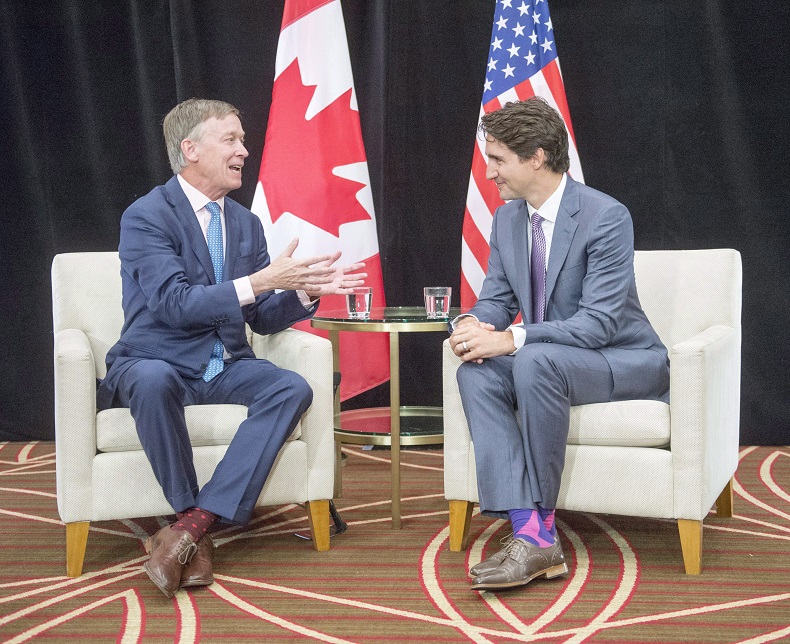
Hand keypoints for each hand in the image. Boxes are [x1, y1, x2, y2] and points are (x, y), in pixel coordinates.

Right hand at [249, 238, 364, 295]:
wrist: (270, 278)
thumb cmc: (276, 266)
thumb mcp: (284, 255)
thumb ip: (292, 246)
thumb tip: (297, 237)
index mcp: (298, 263)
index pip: (313, 260)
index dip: (322, 257)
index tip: (330, 256)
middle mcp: (301, 272)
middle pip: (316, 271)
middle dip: (327, 270)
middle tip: (336, 269)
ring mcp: (300, 280)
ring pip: (314, 280)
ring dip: (324, 280)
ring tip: (331, 279)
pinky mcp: (297, 286)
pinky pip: (308, 288)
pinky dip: (315, 288)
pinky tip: (321, 288)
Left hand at [303, 257, 366, 297]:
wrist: (308, 282)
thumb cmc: (316, 273)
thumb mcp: (325, 264)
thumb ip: (333, 258)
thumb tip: (340, 251)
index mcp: (337, 271)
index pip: (349, 268)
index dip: (356, 266)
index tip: (363, 264)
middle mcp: (338, 278)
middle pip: (351, 277)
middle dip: (358, 276)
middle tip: (366, 275)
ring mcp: (336, 284)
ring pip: (348, 284)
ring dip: (355, 283)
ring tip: (362, 282)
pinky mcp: (332, 290)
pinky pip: (340, 291)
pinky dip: (346, 291)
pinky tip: (352, 290)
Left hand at [449, 318, 514, 362]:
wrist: (503, 341)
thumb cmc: (492, 336)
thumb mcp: (481, 328)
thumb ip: (471, 327)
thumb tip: (461, 328)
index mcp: (473, 328)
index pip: (456, 331)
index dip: (453, 337)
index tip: (454, 341)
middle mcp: (473, 334)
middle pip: (455, 340)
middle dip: (453, 346)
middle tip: (455, 349)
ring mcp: (475, 343)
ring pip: (459, 348)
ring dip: (457, 353)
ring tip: (460, 354)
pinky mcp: (478, 352)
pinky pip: (466, 356)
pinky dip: (464, 359)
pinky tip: (465, 358)